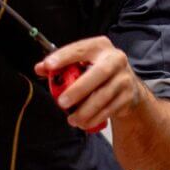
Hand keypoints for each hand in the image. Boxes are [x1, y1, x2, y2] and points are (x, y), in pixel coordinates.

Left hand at [35, 36, 150, 131]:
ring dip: (85, 110)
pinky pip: (110, 109)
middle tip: (61, 102)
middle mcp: (115, 59)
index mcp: (100, 46)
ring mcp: (124, 78)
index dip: (64, 56)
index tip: (48, 66)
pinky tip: (84, 123)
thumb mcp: (82, 63)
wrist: (129, 86)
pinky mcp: (128, 96)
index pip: (80, 48)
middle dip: (78, 89)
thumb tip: (40, 68)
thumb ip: (62, 65)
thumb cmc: (98, 72)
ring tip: (72, 119)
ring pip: (104, 96)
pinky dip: (95, 118)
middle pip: (99, 73)